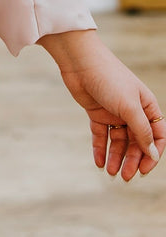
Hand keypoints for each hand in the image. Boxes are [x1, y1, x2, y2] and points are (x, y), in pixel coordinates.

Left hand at [39, 29, 164, 179]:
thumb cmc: (109, 77)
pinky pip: (101, 134)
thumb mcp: (129, 106)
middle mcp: (132, 110)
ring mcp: (114, 112)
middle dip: (132, 159)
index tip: (144, 170)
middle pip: (136, 141)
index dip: (152, 154)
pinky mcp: (97, 112)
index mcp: (146, 106)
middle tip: (124, 176)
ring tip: (111, 172)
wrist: (79, 61)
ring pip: (118, 140)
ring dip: (116, 157)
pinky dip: (100, 148)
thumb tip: (152, 154)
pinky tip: (99, 162)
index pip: (156, 136)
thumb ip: (141, 131)